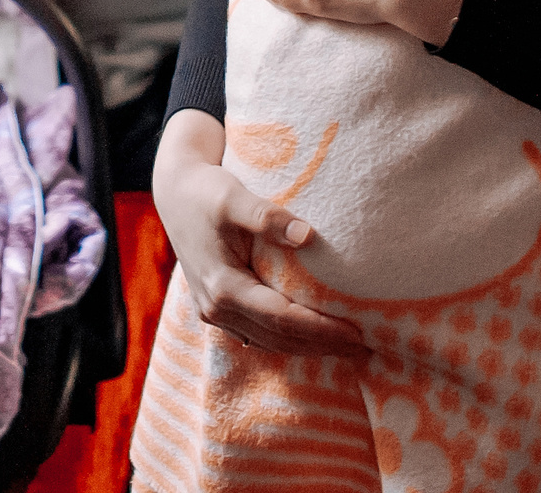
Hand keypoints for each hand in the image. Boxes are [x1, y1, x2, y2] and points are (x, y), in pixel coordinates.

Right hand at [153, 111, 365, 357]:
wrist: (174, 192)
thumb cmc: (206, 192)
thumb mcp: (234, 197)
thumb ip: (267, 217)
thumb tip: (308, 236)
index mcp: (223, 287)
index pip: (282, 319)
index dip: (321, 329)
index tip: (358, 333)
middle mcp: (216, 308)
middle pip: (278, 338)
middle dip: (322, 346)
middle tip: (365, 349)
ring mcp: (214, 312)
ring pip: (268, 341)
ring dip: (307, 347)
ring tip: (346, 347)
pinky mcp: (216, 307)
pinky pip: (257, 333)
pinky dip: (287, 338)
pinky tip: (311, 337)